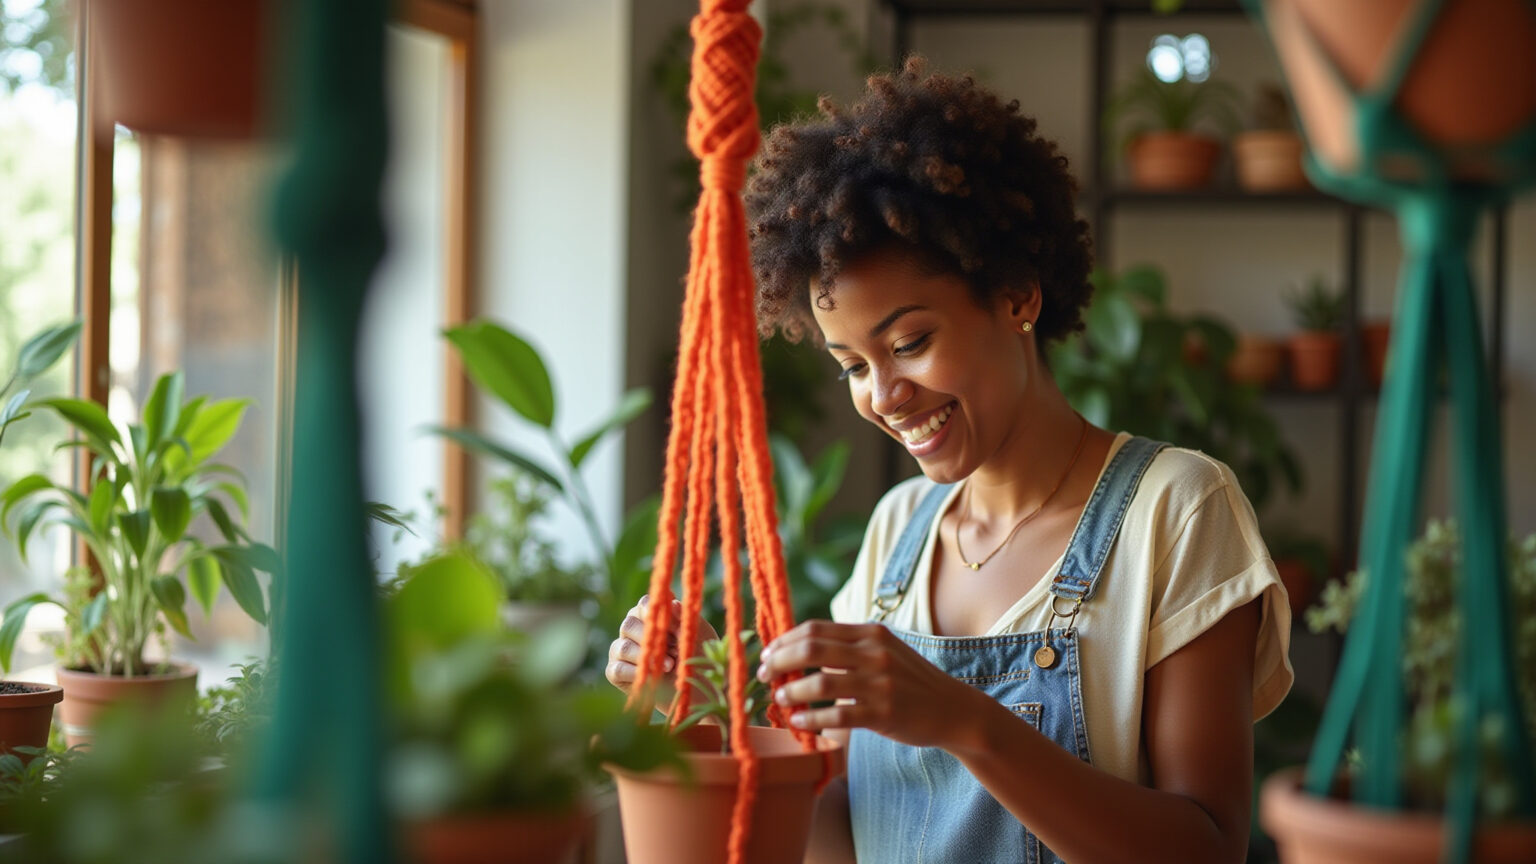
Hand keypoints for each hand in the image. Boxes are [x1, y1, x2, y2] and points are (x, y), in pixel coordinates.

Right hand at [605, 594, 719, 694]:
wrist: (698, 691)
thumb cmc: (699, 659)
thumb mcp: (698, 636)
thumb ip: (684, 618)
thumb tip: (673, 601)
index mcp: (651, 616)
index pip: (643, 604)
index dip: (652, 611)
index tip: (668, 622)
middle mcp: (633, 630)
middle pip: (629, 625)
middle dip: (651, 639)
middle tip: (674, 650)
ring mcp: (622, 651)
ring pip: (622, 647)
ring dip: (647, 658)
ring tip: (669, 666)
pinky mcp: (617, 673)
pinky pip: (617, 669)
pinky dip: (634, 673)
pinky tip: (652, 678)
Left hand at [757, 620, 985, 749]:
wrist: (954, 709)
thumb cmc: (910, 682)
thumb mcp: (884, 651)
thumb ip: (848, 648)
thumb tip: (799, 650)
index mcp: (870, 633)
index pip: (815, 629)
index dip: (784, 641)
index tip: (767, 654)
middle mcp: (874, 653)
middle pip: (811, 649)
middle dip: (779, 662)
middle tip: (763, 676)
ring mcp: (880, 683)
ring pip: (819, 683)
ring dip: (791, 692)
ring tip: (780, 700)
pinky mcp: (883, 712)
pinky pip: (836, 716)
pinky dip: (811, 720)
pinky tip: (800, 723)